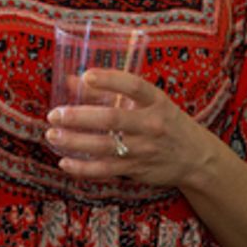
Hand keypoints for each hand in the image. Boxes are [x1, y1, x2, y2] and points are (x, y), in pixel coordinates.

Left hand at [45, 68, 220, 188]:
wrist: (194, 157)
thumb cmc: (164, 121)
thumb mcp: (146, 102)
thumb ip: (108, 91)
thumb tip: (71, 80)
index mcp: (156, 101)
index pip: (134, 86)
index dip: (110, 80)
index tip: (86, 76)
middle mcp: (152, 124)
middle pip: (112, 120)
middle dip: (79, 117)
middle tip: (55, 114)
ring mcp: (145, 149)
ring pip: (104, 147)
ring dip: (74, 142)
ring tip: (52, 135)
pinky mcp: (137, 169)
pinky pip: (106, 170)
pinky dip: (83, 168)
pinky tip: (64, 162)